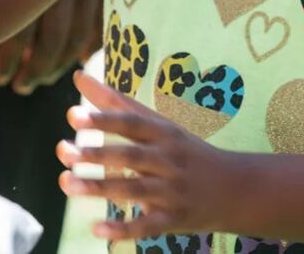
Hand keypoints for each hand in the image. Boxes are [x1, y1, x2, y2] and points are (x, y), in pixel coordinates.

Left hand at [0, 0, 102, 95]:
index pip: (19, 29)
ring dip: (59, 65)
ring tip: (41, 79)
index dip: (7, 59)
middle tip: (19, 86)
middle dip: (34, 70)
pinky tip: (79, 59)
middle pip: (51, 42)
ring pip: (77, 39)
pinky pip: (101, 24)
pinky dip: (91, 46)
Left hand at [57, 70, 234, 240]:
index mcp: (165, 134)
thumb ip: (116, 102)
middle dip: (98, 154)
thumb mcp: (159, 124)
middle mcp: (169, 160)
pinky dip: (123, 228)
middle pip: (132, 157)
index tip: (74, 116)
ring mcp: (172, 191)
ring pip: (134, 190)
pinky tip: (96, 228)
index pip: (133, 123)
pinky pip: (147, 225)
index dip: (105, 119)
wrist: (237, 189)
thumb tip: (78, 77)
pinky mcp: (174, 220)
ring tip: (67, 184)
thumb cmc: (186, 152)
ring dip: (100, 188)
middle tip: (66, 152)